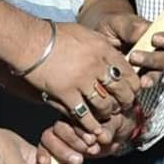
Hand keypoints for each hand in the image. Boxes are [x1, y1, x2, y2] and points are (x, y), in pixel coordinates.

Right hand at [22, 22, 141, 134]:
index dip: (132, 85)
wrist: (31, 41)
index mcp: (103, 49)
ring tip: (108, 117)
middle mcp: (96, 65)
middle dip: (125, 101)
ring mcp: (81, 80)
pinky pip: (83, 114)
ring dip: (108, 114)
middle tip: (124, 107)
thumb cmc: (55, 35)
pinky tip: (93, 129)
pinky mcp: (66, 93)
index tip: (131, 91)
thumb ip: (101, 44)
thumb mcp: (85, 33)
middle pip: (120, 90)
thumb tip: (114, 49)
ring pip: (105, 104)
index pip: (128, 71)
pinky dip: (90, 124)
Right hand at [38, 107, 140, 163]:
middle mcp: (62, 127)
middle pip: (49, 136)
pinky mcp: (63, 157)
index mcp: (72, 115)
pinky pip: (52, 162)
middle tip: (80, 157)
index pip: (64, 123)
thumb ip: (108, 129)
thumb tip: (103, 137)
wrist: (117, 135)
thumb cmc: (113, 124)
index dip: (75, 134)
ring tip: (77, 162)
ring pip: (46, 147)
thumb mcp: (114, 123)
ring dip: (60, 156)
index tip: (91, 141)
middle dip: (64, 148)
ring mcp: (60, 142)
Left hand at [93, 13, 163, 86]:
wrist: (98, 43)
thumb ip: (130, 26)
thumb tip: (142, 30)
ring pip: (157, 72)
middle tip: (135, 56)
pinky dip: (142, 84)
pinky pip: (146, 84)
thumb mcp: (118, 23)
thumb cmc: (112, 29)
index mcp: (156, 35)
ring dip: (148, 73)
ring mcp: (149, 68)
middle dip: (152, 58)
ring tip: (134, 72)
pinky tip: (137, 84)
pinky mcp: (140, 79)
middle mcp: (156, 52)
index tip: (155, 39)